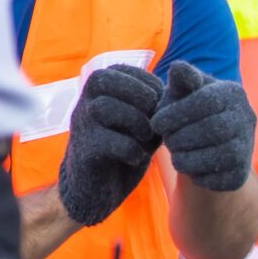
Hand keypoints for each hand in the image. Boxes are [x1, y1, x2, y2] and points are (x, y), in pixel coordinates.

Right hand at [57, 64, 161, 227]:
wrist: (95, 189)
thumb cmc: (123, 148)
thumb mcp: (140, 122)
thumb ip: (153, 105)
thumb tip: (176, 89)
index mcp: (96, 94)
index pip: (118, 69)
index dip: (146, 83)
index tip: (160, 104)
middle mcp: (83, 105)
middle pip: (103, 79)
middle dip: (138, 96)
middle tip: (154, 119)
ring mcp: (81, 127)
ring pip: (104, 108)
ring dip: (136, 123)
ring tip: (146, 139)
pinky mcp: (85, 152)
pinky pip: (108, 142)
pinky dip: (131, 150)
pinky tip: (137, 157)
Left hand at [151, 62, 257, 191]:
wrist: (201, 144)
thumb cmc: (184, 110)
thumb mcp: (180, 92)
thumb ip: (180, 81)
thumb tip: (177, 68)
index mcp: (232, 92)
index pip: (206, 101)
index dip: (176, 114)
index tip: (155, 124)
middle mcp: (247, 118)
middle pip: (214, 129)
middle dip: (181, 137)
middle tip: (166, 141)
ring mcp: (248, 146)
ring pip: (220, 156)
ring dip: (188, 158)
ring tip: (175, 155)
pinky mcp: (242, 172)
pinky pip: (222, 179)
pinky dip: (199, 176)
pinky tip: (189, 167)